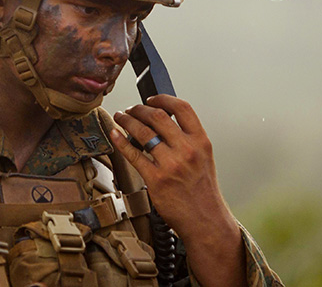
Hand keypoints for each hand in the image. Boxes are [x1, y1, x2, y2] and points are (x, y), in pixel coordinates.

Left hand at [108, 95, 245, 286]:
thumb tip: (162, 120)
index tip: (150, 99)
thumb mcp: (203, 158)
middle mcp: (187, 150)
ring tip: (120, 118)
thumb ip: (187, 139)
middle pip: (157, 116)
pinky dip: (120, 141)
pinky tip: (114, 134)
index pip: (182, 108)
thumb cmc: (203, 191)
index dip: (163, 99)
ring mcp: (171, 164)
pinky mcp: (156, 180)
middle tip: (130, 109)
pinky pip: (133, 154)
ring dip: (126, 120)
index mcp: (201, 142)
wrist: (206, 221)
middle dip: (138, 109)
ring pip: (142, 132)